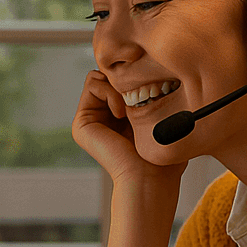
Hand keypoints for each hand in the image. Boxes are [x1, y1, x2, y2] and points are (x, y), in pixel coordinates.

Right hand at [72, 71, 184, 187]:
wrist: (149, 178)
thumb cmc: (164, 157)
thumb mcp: (165, 119)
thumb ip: (157, 95)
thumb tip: (159, 68)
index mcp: (120, 118)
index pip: (123, 77)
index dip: (137, 75)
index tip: (152, 89)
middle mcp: (103, 118)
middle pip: (110, 73)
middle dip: (126, 78)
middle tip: (140, 97)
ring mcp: (90, 120)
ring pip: (100, 75)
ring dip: (118, 85)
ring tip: (131, 108)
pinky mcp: (81, 123)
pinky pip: (92, 83)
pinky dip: (109, 91)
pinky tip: (122, 113)